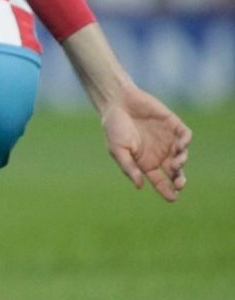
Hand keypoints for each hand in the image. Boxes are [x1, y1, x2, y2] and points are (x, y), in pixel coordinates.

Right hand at [100, 85, 190, 201]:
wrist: (117, 102)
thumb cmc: (114, 127)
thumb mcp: (117, 150)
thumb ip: (129, 167)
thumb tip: (140, 186)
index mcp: (145, 162)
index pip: (159, 181)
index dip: (167, 190)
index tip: (173, 198)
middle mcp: (159, 153)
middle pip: (175, 172)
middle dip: (179, 180)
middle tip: (179, 184)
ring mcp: (167, 139)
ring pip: (182, 155)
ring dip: (181, 162)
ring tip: (175, 164)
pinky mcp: (173, 125)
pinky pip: (185, 136)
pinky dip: (185, 142)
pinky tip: (180, 145)